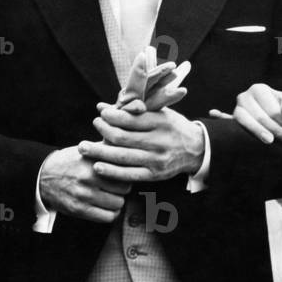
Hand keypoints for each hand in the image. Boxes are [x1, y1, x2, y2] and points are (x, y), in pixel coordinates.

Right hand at [38, 145, 130, 222]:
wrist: (43, 176)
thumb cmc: (70, 162)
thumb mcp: (87, 150)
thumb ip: (107, 147)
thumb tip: (127, 141)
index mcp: (93, 161)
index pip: (124, 172)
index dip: (126, 174)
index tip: (123, 175)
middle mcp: (89, 178)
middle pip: (124, 189)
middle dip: (123, 188)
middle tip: (117, 186)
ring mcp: (83, 195)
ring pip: (118, 204)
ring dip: (117, 201)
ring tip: (111, 196)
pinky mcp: (78, 209)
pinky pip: (107, 217)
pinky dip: (110, 214)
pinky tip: (107, 207)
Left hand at [82, 104, 204, 181]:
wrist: (197, 149)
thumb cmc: (174, 127)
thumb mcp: (159, 112)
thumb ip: (132, 110)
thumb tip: (102, 106)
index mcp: (161, 122)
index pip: (130, 118)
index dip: (111, 116)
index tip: (101, 114)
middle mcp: (159, 141)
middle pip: (122, 137)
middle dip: (102, 131)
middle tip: (93, 126)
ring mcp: (157, 160)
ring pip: (122, 156)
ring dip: (99, 152)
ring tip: (84, 148)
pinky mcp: (155, 175)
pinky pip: (129, 174)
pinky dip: (111, 171)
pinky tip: (98, 166)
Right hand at [209, 83, 281, 145]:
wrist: (272, 109)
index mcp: (258, 89)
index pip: (273, 110)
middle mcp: (244, 97)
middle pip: (261, 117)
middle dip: (278, 131)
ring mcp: (236, 109)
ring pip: (246, 122)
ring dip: (258, 132)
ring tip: (270, 142)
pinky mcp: (231, 121)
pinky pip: (225, 121)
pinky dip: (220, 117)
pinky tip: (214, 113)